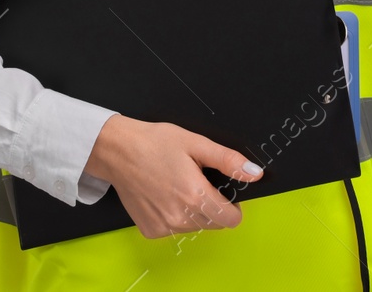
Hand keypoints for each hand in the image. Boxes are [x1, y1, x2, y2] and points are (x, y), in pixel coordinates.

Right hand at [82, 114, 264, 238]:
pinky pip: (174, 229)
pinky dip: (174, 216)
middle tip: (196, 182)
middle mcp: (180, 217)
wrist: (117, 150)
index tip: (224, 193)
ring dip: (193, 212)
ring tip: (177, 185)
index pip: (231, 220)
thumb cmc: (154, 143)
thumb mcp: (196, 143)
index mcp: (195, 195)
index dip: (233, 206)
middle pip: (213, 223)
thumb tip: (254, 173)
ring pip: (194, 227)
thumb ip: (228, 160)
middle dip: (212, 206)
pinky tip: (164, 195)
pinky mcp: (150, 230)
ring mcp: (164, 226)